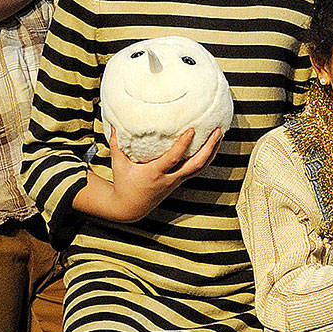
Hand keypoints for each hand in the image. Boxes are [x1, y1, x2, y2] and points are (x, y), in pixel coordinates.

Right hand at [105, 125, 221, 222]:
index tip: (191, 130)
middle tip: (217, 131)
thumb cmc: (124, 184)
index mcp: (154, 173)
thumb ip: (116, 144)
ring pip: (200, 168)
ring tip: (220, 135)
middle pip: (195, 165)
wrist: (131, 208)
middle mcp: (169, 178)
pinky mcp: (179, 182)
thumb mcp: (118, 164)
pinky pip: (197, 170)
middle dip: (208, 148)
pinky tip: (211, 147)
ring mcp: (176, 181)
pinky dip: (206, 158)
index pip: (173, 158)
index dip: (183, 145)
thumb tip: (112, 123)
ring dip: (212, 152)